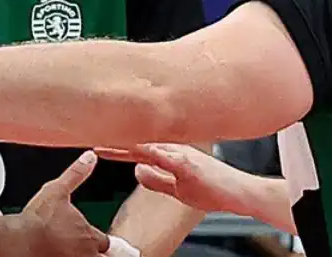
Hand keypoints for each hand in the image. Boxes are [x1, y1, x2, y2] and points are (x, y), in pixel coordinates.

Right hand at [16, 151, 110, 255]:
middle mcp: (85, 254)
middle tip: (82, 247)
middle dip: (94, 252)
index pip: (104, 242)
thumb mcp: (57, 190)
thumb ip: (76, 174)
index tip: (87, 236)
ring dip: (82, 255)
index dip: (96, 239)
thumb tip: (89, 158)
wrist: (18, 242)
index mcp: (89, 236)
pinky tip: (54, 253)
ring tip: (69, 250)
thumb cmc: (37, 220)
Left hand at [95, 144, 248, 213]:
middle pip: (137, 144)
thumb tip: (136, 172)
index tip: (97, 141)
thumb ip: (157, 179)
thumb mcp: (178, 188)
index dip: (117, 145)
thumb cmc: (215, 189)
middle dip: (114, 141)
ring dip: (126, 143)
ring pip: (148, 145)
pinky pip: (166, 156)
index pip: (137, 149)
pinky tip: (136, 151)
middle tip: (91, 137)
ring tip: (104, 140)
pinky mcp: (190, 164)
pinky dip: (150, 152)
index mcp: (170, 155)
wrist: (240, 194)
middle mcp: (174, 150)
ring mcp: (182, 155)